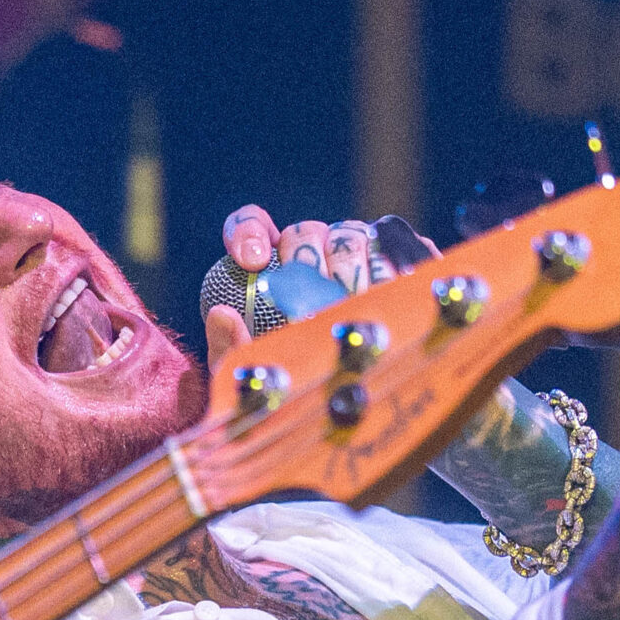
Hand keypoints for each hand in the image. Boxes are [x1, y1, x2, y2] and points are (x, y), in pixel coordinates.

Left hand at [204, 208, 438, 366]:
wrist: (346, 394)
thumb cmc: (291, 382)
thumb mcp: (252, 373)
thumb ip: (228, 346)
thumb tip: (222, 314)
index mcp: (268, 264)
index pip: (250, 225)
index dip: (249, 231)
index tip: (253, 261)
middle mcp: (311, 249)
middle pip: (304, 230)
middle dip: (304, 258)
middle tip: (310, 296)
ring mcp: (354, 248)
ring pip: (348, 235)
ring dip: (349, 267)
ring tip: (352, 303)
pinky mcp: (397, 253)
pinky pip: (396, 244)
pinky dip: (393, 265)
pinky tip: (389, 290)